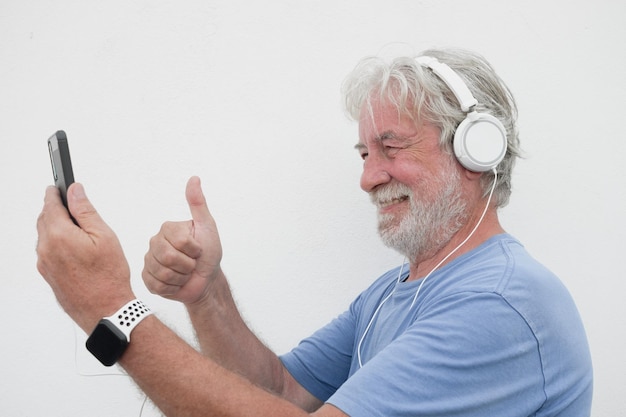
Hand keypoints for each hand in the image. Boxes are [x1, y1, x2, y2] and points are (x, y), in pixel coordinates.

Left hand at [36, 183, 133, 332]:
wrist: (105, 310)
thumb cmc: (108, 276)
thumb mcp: (104, 236)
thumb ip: (86, 211)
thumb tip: (75, 191)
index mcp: (58, 235)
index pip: (50, 205)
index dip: (55, 193)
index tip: (57, 187)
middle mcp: (45, 249)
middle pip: (44, 219)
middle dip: (55, 209)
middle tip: (69, 205)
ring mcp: (44, 264)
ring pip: (45, 236)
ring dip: (56, 227)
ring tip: (78, 230)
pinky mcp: (47, 275)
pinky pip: (47, 251)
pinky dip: (56, 243)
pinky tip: (75, 248)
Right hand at [142, 176, 222, 304]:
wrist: (207, 280)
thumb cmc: (209, 253)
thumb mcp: (207, 226)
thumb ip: (198, 204)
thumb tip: (194, 178)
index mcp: (167, 229)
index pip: (179, 241)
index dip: (194, 250)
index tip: (199, 250)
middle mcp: (154, 242)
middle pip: (167, 257)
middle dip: (187, 265)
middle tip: (192, 263)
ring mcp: (149, 261)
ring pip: (162, 273)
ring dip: (181, 277)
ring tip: (185, 273)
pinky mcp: (147, 280)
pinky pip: (157, 285)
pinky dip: (173, 288)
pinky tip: (177, 283)